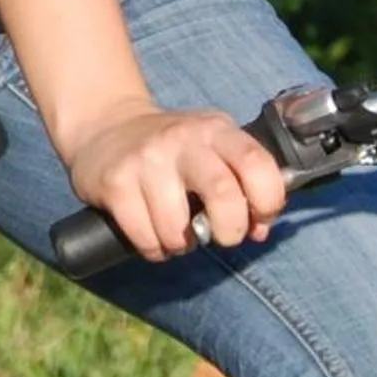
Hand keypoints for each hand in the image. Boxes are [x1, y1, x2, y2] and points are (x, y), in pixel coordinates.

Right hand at [59, 98, 287, 262]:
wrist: (107, 126)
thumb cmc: (174, 148)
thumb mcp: (213, 148)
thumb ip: (241, 182)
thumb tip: (259, 230)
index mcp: (216, 130)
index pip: (257, 163)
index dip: (268, 201)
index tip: (260, 218)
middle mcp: (183, 140)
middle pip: (223, 195)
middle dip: (230, 231)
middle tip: (223, 236)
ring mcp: (147, 160)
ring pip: (177, 229)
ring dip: (183, 246)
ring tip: (179, 234)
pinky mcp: (115, 183)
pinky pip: (145, 238)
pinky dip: (155, 249)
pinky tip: (154, 234)